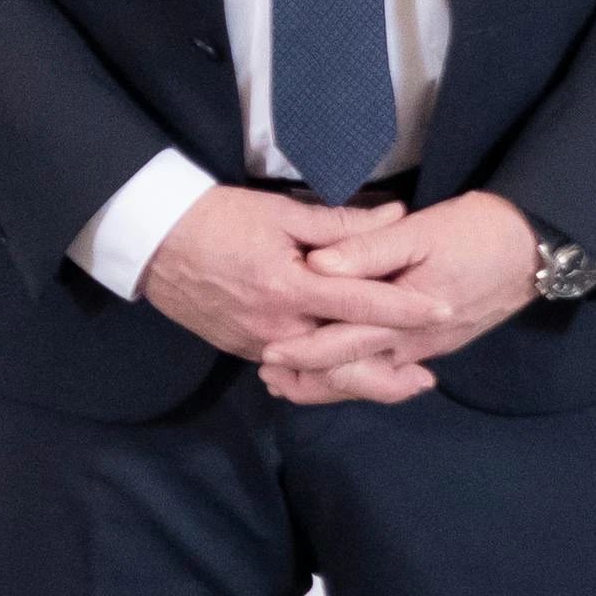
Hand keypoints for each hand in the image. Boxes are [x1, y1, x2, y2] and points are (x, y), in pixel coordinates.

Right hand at [140, 186, 450, 371]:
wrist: (150, 240)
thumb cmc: (215, 217)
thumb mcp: (278, 211)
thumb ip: (340, 223)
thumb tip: (394, 216)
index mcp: (290, 287)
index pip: (362, 303)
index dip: (406, 307)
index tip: (444, 310)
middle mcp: (278, 327)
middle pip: (345, 360)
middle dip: (390, 375)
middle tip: (428, 380)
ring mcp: (258, 344)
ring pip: (318, 373)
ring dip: (359, 380)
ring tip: (396, 383)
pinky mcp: (242, 349)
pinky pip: (291, 369)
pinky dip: (321, 374)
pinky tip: (342, 371)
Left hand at [257, 191, 540, 405]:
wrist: (532, 247)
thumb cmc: (473, 232)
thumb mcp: (418, 232)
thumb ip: (366, 250)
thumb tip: (318, 265)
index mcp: (408, 314)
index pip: (347, 342)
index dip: (306, 350)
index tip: (269, 354)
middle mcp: (417, 341)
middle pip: (357, 371)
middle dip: (313, 378)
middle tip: (270, 377)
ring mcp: (429, 346)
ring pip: (374, 376)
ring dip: (334, 381)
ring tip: (291, 381)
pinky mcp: (436, 342)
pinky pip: (392, 368)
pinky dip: (361, 373)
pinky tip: (340, 369)